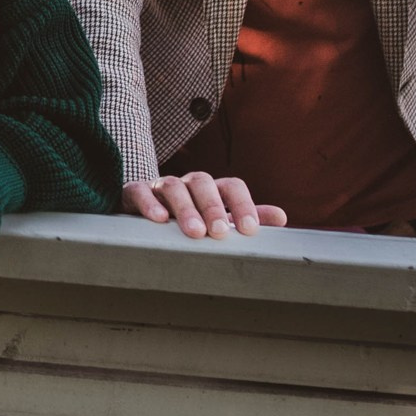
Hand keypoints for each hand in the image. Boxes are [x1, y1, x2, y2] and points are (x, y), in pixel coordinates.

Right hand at [124, 173, 286, 239]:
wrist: (142, 215)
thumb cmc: (187, 219)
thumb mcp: (218, 220)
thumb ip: (246, 218)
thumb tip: (281, 218)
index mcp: (211, 189)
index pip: (231, 186)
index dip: (242, 204)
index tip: (250, 229)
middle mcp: (187, 184)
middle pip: (202, 182)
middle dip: (212, 207)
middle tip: (219, 233)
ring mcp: (159, 187)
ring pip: (173, 187)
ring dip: (185, 208)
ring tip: (194, 233)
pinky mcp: (134, 193)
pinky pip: (140, 192)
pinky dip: (149, 204)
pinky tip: (159, 220)